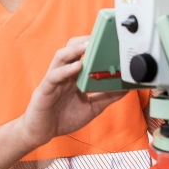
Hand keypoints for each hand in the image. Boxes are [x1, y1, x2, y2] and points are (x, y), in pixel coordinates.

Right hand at [14, 36, 126, 150]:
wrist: (42, 132)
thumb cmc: (64, 118)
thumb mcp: (92, 108)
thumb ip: (107, 97)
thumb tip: (126, 89)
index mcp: (75, 76)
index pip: (84, 55)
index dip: (95, 46)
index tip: (111, 40)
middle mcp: (64, 74)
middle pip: (72, 49)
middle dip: (84, 41)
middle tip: (100, 36)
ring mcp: (54, 79)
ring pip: (61, 57)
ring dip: (74, 49)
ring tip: (88, 45)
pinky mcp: (45, 89)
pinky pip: (54, 75)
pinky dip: (66, 70)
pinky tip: (77, 67)